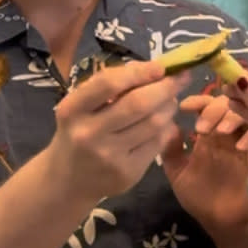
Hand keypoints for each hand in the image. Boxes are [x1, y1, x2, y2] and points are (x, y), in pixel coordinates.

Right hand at [48, 61, 186, 201]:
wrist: (68, 181)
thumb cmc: (78, 133)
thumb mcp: (80, 107)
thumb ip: (110, 86)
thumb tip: (153, 67)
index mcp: (72, 110)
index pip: (109, 83)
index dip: (140, 72)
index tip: (160, 66)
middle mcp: (88, 133)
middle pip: (138, 103)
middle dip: (165, 87)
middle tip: (179, 78)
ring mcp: (109, 156)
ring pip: (154, 123)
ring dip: (169, 107)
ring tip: (170, 100)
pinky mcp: (128, 173)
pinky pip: (157, 143)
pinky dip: (166, 128)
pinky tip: (164, 122)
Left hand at [161, 94, 247, 234]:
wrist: (224, 224)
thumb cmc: (201, 199)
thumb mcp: (178, 175)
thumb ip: (170, 152)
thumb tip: (168, 125)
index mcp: (208, 133)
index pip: (205, 104)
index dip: (197, 100)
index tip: (184, 107)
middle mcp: (227, 132)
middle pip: (227, 102)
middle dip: (214, 108)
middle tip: (202, 127)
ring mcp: (246, 140)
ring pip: (246, 112)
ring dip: (232, 117)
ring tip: (219, 133)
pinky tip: (239, 147)